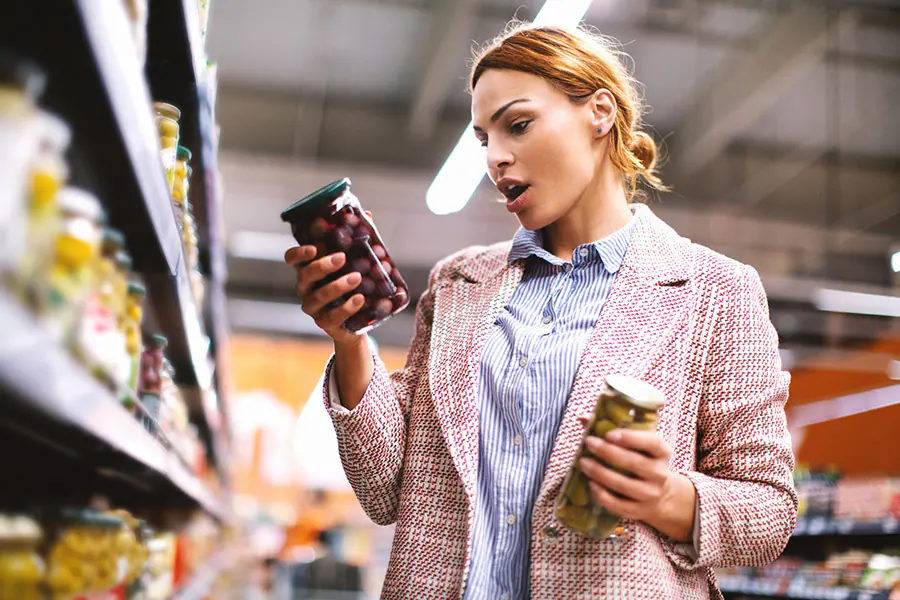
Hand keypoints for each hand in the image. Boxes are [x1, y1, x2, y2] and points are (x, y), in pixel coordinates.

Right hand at [284, 245, 365, 346]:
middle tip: (342, 258)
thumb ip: (353, 253)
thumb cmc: (352, 288)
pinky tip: (359, 299)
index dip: (298, 253)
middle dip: (322, 266)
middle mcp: (306, 289)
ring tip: (357, 277)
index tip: (314, 249)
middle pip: (304, 275)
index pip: (292, 259)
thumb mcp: (351, 269)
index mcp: (308, 271)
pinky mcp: (325, 323)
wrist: (357, 322)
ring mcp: (314, 308)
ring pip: (319, 296)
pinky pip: (332, 316)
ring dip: (338, 286)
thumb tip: (373, 234)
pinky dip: (347, 307)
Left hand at [577, 418, 695, 541]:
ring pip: (623, 485)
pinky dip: (602, 495)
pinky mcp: (640, 511)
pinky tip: (591, 484)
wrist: (662, 495)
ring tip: (583, 462)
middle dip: (607, 452)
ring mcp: (651, 494)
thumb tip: (583, 418)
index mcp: (662, 453)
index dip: (631, 438)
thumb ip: (614, 429)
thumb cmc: (643, 461)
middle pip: (633, 463)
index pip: (652, 443)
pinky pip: (619, 505)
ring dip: (600, 473)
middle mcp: (660, 474)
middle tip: (589, 443)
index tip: (609, 434)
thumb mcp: (639, 445)